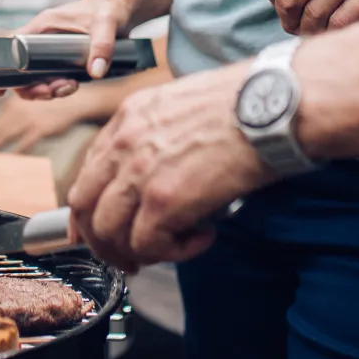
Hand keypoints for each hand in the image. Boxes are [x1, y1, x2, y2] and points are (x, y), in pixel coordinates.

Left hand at [0, 92, 86, 152]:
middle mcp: (17, 111)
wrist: (74, 101)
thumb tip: (2, 129)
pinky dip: (14, 153)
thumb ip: (14, 113)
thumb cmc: (52, 105)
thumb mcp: (30, 104)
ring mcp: (28, 119)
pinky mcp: (40, 128)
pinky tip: (8, 161)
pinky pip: (24, 143)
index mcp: (12, 105)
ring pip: (5, 137)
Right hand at [11, 0, 140, 98]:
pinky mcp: (64, 55)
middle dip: (34, 88)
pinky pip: (52, 75)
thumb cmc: (113, 7)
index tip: (1, 93)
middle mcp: (43, 37)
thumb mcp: (108, 23)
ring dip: (49, 89)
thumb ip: (103, 45)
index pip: (11, 49)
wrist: (126, 4)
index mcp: (43, 26)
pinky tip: (73, 85)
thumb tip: (95, 73)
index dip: (3, 72)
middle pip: (23, 70)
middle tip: (55, 92)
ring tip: (71, 87)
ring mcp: (52, 47)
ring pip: (38, 76)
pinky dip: (58, 85)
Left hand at [66, 66, 272, 271]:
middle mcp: (124, 143)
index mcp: (129, 117)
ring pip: (108, 232)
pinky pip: (147, 245)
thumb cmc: (246, 103)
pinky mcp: (164, 201)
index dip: (89, 208)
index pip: (88, 171)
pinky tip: (202, 238)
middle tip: (126, 255)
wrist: (273, 106)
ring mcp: (140, 173)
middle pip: (85, 205)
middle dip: (100, 239)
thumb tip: (164, 170)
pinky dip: (172, 253)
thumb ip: (161, 135)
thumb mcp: (185, 105)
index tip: (99, 228)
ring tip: (167, 251)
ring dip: (134, 252)